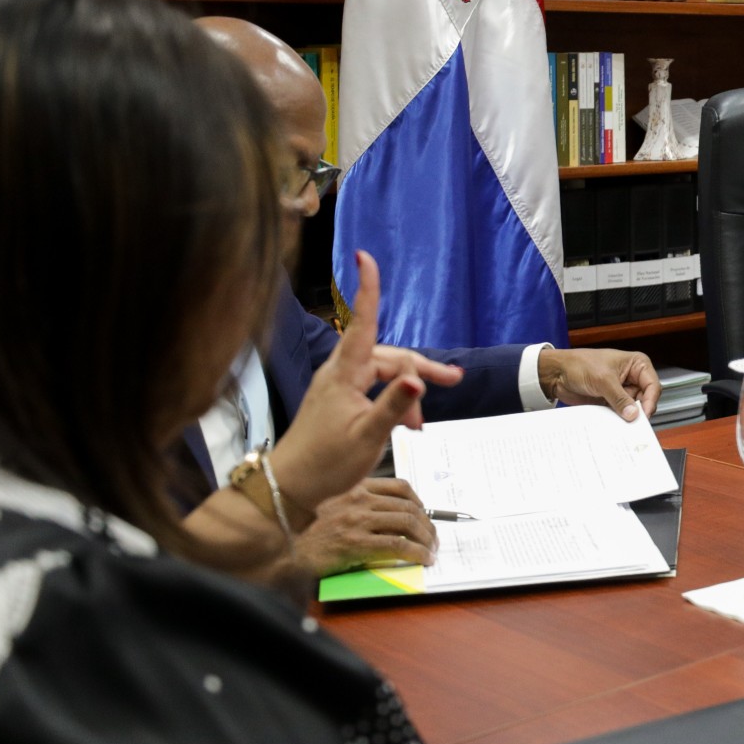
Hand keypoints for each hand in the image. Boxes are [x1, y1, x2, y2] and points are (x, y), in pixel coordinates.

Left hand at [271, 251, 464, 511]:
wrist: (289, 486)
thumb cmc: (325, 463)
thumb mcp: (368, 435)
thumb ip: (394, 405)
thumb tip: (417, 378)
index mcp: (344, 374)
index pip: (362, 322)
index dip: (368, 289)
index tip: (365, 256)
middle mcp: (339, 373)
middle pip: (387, 354)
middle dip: (420, 367)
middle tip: (454, 382)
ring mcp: (337, 386)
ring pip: (382, 372)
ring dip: (408, 390)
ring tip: (422, 423)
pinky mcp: (338, 400)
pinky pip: (373, 388)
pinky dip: (393, 399)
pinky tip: (405, 422)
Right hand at [290, 478, 437, 575]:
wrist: (284, 548)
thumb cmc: (307, 531)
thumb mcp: (335, 507)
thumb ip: (360, 506)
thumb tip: (392, 519)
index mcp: (354, 487)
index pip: (399, 486)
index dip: (419, 502)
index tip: (425, 515)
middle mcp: (358, 498)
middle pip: (408, 506)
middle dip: (428, 524)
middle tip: (433, 539)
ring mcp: (357, 519)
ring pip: (407, 523)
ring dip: (427, 538)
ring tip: (431, 550)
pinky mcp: (356, 542)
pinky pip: (398, 545)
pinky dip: (417, 552)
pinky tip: (423, 559)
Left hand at [539, 347, 659, 420]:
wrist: (557, 374)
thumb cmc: (580, 364)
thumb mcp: (603, 380)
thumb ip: (619, 398)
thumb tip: (633, 414)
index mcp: (636, 365)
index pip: (652, 385)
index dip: (650, 401)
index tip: (643, 415)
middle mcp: (632, 378)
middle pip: (645, 399)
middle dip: (639, 411)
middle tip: (634, 425)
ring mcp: (622, 391)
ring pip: (633, 409)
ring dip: (628, 417)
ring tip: (624, 427)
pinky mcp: (611, 402)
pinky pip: (620, 414)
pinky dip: (618, 421)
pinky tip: (615, 426)